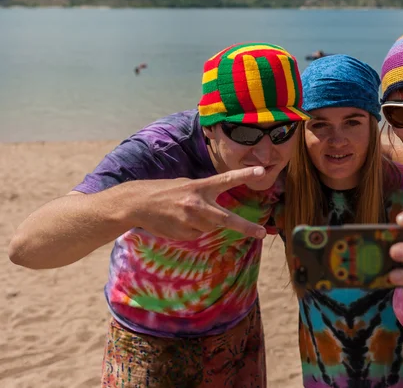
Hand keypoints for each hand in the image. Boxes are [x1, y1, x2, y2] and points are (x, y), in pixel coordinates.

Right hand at [116, 166, 269, 239]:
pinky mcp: (183, 234)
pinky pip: (197, 234)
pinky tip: (178, 221)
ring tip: (184, 214)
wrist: (137, 204)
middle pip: (227, 219)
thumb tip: (218, 213)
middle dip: (246, 227)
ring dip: (204, 223)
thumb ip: (204, 194)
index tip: (262, 171)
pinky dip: (193, 229)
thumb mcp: (186, 185)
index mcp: (199, 187)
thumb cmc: (164, 191)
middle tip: (262, 232)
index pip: (226, 180)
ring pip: (209, 228)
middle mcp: (197, 205)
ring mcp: (190, 222)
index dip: (245, 175)